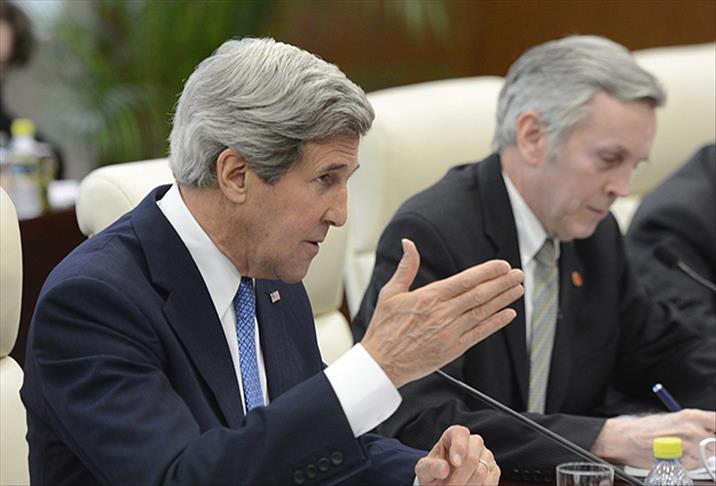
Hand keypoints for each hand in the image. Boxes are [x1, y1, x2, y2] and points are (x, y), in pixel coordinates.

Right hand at [361, 238, 523, 387]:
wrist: (381, 363)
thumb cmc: (384, 329)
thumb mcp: (390, 293)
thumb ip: (406, 267)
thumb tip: (408, 244)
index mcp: (429, 297)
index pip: (465, 280)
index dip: (487, 272)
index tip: (502, 265)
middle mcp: (442, 313)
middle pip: (479, 294)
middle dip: (502, 283)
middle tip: (518, 274)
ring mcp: (449, 332)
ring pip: (483, 312)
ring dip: (503, 299)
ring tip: (518, 289)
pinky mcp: (452, 349)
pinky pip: (479, 334)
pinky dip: (495, 323)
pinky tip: (507, 314)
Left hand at [415, 425, 499, 484]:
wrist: (443, 482)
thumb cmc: (433, 472)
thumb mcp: (424, 469)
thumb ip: (430, 467)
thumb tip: (443, 469)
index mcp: (454, 435)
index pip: (460, 434)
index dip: (459, 447)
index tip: (455, 463)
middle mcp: (473, 442)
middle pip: (472, 457)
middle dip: (459, 477)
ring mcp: (486, 455)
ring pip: (482, 471)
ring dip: (467, 485)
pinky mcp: (494, 470)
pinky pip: (491, 480)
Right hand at [592, 409, 715, 467]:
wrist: (626, 439)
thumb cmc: (644, 427)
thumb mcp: (673, 418)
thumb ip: (695, 423)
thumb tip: (709, 429)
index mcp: (691, 416)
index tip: (714, 431)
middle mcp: (693, 431)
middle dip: (709, 443)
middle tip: (695, 441)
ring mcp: (690, 448)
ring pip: (707, 455)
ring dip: (699, 454)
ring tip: (681, 448)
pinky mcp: (684, 463)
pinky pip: (696, 465)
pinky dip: (689, 462)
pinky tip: (676, 455)